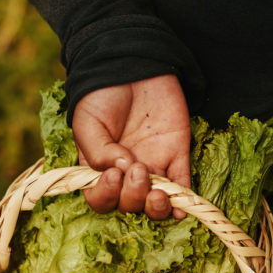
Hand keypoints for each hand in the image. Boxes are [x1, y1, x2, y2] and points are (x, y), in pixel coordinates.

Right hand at [71, 74, 190, 218]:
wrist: (132, 64)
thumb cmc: (102, 93)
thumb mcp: (88, 121)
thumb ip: (97, 151)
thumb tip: (119, 170)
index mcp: (99, 168)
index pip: (100, 198)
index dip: (106, 195)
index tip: (112, 175)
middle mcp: (125, 174)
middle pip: (128, 204)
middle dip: (132, 195)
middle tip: (136, 168)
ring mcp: (153, 166)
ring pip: (154, 203)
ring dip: (156, 207)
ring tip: (157, 192)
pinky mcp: (176, 156)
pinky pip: (182, 186)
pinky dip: (184, 200)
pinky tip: (182, 208)